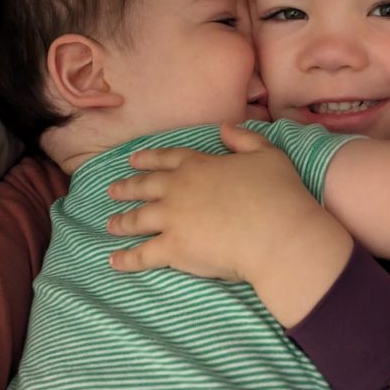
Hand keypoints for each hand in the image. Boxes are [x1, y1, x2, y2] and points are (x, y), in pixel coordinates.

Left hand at [106, 124, 327, 283]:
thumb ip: (244, 138)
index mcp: (199, 165)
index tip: (132, 160)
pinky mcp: (172, 248)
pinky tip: (113, 261)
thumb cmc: (278, 194)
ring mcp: (172, 219)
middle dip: (126, 188)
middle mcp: (178, 189)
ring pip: (137, 219)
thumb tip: (224, 128)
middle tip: (112, 191)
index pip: (167, 159)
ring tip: (111, 224)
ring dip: (121, 221)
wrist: (277, 234)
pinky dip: (125, 259)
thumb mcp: (267, 154)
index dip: (148, 159)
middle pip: (144, 186)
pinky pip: (141, 254)